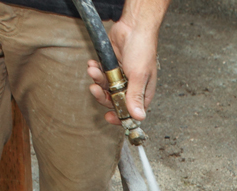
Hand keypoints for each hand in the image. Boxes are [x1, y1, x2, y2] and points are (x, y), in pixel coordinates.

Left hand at [87, 1, 167, 125]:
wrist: (133, 27)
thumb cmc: (143, 49)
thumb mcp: (139, 76)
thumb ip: (135, 96)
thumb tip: (139, 117)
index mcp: (142, 92)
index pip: (131, 111)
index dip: (120, 116)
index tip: (109, 117)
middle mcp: (131, 86)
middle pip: (114, 101)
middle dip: (103, 96)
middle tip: (96, 89)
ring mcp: (121, 77)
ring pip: (105, 88)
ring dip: (97, 80)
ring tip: (94, 70)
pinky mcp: (112, 67)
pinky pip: (100, 75)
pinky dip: (95, 70)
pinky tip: (93, 64)